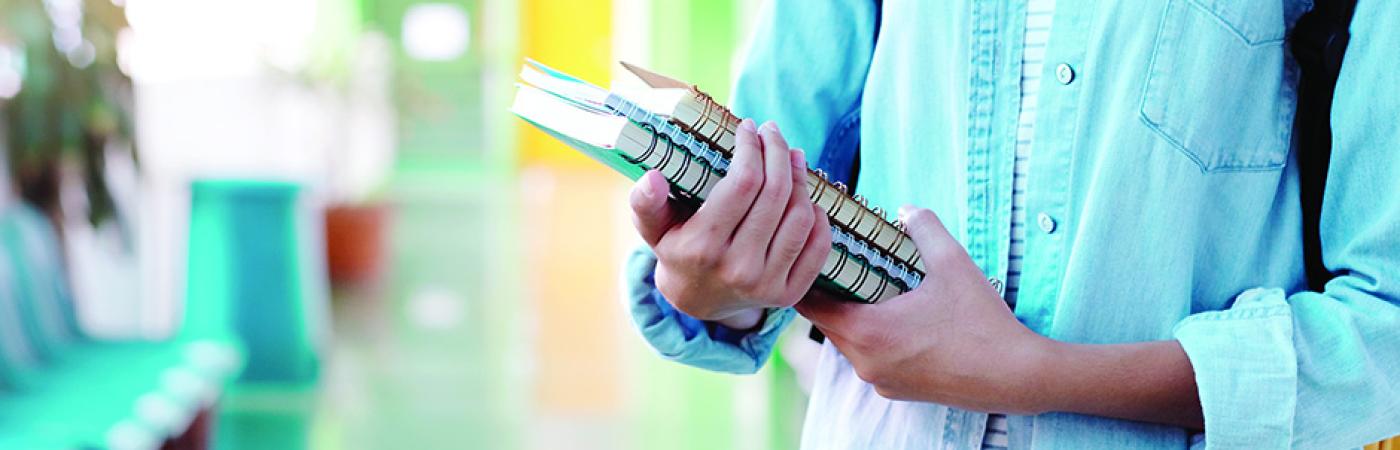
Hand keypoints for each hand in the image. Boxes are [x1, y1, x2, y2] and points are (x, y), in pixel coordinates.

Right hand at [630, 119, 831, 328]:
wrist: (696, 301)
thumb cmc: (676, 250)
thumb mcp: (652, 227)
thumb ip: (645, 203)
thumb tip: (652, 177)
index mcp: (704, 247)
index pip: (743, 184)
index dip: (751, 148)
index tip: (748, 128)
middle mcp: (739, 268)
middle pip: (775, 194)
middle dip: (778, 153)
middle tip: (773, 133)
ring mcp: (768, 284)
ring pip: (801, 217)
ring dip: (801, 179)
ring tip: (791, 158)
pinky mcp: (790, 294)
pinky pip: (818, 246)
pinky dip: (819, 216)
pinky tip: (806, 195)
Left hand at [796, 207, 1054, 413]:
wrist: (1016, 377)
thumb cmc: (982, 322)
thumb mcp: (953, 264)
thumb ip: (924, 228)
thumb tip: (906, 209)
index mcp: (866, 332)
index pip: (811, 303)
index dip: (808, 275)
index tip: (812, 254)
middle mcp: (864, 362)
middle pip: (827, 323)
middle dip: (831, 293)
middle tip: (841, 263)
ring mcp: (880, 381)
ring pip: (849, 342)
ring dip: (853, 316)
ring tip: (867, 287)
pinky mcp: (896, 391)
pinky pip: (871, 358)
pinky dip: (873, 338)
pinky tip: (896, 317)